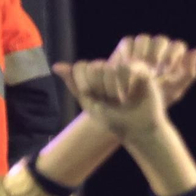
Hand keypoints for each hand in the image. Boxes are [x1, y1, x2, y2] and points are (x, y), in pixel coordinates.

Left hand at [52, 57, 166, 141]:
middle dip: (101, 89)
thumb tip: (55, 65)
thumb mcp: (88, 103)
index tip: (94, 99)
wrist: (136, 129)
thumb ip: (73, 84)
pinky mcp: (140, 69)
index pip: (82, 66)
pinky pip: (125, 67)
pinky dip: (125, 85)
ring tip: (121, 100)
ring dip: (113, 89)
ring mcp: (124, 67)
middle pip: (95, 67)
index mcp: (94, 75)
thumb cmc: (112, 119)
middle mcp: (109, 68)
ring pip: (109, 67)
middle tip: (111, 101)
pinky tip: (129, 94)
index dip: (86, 84)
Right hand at [109, 34, 195, 106]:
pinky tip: (128, 63)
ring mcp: (142, 47)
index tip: (167, 68)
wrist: (133, 106)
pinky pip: (128, 42)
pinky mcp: (125, 48)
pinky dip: (128, 50)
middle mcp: (158, 49)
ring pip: (144, 39)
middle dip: (157, 52)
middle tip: (153, 66)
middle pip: (161, 40)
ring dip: (142, 50)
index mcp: (173, 56)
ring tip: (140, 65)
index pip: (177, 46)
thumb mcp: (175, 90)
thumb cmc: (157, 98)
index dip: (173, 55)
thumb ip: (189, 73)